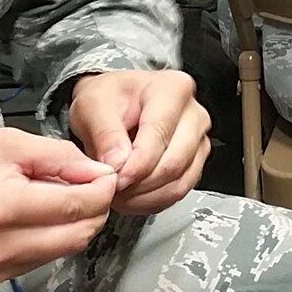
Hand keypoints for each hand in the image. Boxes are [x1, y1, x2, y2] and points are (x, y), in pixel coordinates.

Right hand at [0, 128, 117, 281]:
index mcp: (3, 207)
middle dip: (96, 209)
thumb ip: (57, 157)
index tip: (108, 174)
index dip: (102, 190)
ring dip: (79, 224)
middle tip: (94, 185)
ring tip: (69, 196)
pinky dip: (57, 236)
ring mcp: (1, 266)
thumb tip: (98, 172)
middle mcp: (3, 245)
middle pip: (78, 235)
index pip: (76, 206)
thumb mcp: (7, 144)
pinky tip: (48, 215)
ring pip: (66, 249)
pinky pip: (46, 257)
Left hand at [68, 70, 210, 214]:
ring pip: (180, 182)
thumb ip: (104, 133)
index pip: (159, 135)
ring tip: (119, 192)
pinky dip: (153, 201)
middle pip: (173, 162)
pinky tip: (132, 195)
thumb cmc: (108, 100)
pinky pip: (179, 192)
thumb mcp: (93, 106)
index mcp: (172, 90)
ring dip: (145, 196)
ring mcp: (198, 140)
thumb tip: (117, 164)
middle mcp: (193, 114)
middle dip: (139, 184)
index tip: (114, 178)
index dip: (135, 164)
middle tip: (112, 187)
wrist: (114, 106)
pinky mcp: (195, 163)